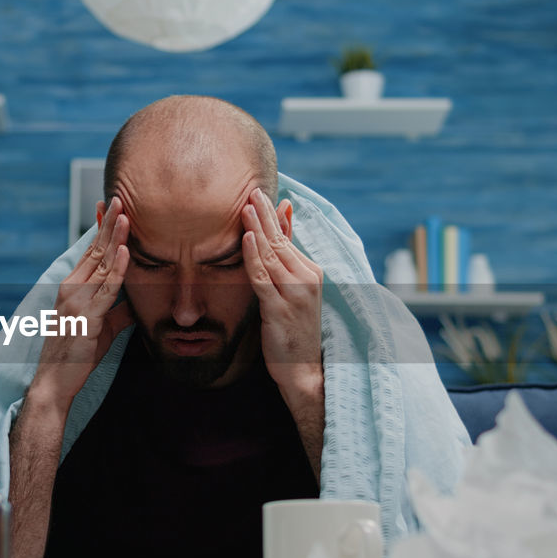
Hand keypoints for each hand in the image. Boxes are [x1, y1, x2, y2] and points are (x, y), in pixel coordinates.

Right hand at [31, 196, 133, 406]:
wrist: (54, 382)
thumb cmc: (76, 356)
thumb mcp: (102, 329)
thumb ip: (117, 312)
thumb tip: (137, 304)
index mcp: (71, 288)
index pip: (89, 252)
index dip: (100, 229)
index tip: (107, 207)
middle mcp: (71, 289)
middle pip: (94, 250)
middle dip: (108, 223)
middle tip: (119, 198)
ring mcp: (77, 301)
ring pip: (101, 263)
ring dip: (115, 237)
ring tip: (126, 214)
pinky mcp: (87, 317)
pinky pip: (106, 288)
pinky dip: (117, 268)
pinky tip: (125, 250)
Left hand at [241, 188, 324, 436]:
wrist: (303, 368)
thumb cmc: (294, 329)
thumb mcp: (293, 289)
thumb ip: (287, 255)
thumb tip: (284, 217)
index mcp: (310, 272)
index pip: (286, 237)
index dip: (272, 215)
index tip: (259, 192)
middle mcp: (306, 279)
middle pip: (279, 241)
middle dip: (265, 214)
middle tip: (251, 189)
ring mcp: (295, 293)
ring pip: (272, 254)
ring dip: (258, 228)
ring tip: (246, 206)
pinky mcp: (280, 308)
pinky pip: (263, 277)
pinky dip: (254, 256)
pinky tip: (246, 239)